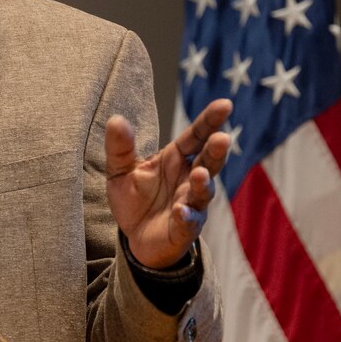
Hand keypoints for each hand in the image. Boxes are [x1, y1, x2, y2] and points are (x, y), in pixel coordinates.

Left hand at [105, 98, 232, 268]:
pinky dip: (187, 216)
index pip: (196, 136)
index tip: (225, 104)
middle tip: (222, 138)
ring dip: (203, 184)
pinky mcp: (185, 228)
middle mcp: (190, 178)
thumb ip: (120, 147)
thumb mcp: (120, 170)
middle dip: (216, 150)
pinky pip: (189, 221)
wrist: (134, 237)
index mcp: (177, 158)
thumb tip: (115, 119)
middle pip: (208, 161)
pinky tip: (181, 210)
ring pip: (203, 192)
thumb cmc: (134, 199)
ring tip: (200, 175)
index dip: (210, 120)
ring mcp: (191, 203)